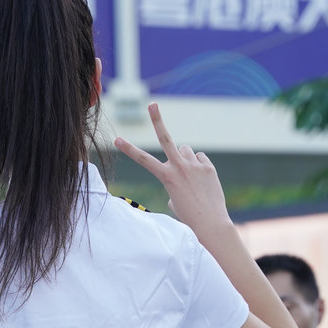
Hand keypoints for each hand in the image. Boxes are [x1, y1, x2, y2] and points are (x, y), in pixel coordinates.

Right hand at [115, 104, 230, 241]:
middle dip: (157, 120)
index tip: (117, 139)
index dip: (129, 149)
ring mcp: (194, 165)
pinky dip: (199, 166)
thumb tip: (182, 173)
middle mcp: (179, 168)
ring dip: (185, 158)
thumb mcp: (174, 201)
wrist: (210, 223)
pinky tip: (202, 180)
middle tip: (152, 104)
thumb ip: (174, 181)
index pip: (144, 160)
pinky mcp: (208, 167)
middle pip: (166, 138)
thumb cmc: (188, 216)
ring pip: (185, 150)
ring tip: (190, 176)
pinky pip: (200, 158)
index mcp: (166, 177)